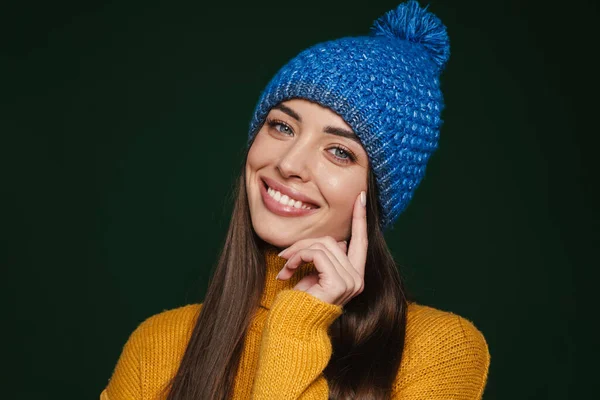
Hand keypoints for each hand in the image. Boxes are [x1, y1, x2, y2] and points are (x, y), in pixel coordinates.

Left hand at [276, 191, 367, 306]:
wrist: (295, 326)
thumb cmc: (301, 303)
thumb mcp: (313, 275)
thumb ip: (323, 258)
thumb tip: (330, 242)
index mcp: (354, 275)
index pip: (361, 241)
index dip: (360, 218)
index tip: (361, 196)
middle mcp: (357, 278)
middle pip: (333, 240)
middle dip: (305, 244)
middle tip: (284, 255)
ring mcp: (351, 281)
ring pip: (323, 245)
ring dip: (298, 252)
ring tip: (284, 266)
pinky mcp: (339, 282)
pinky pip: (316, 254)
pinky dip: (299, 257)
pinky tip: (287, 271)